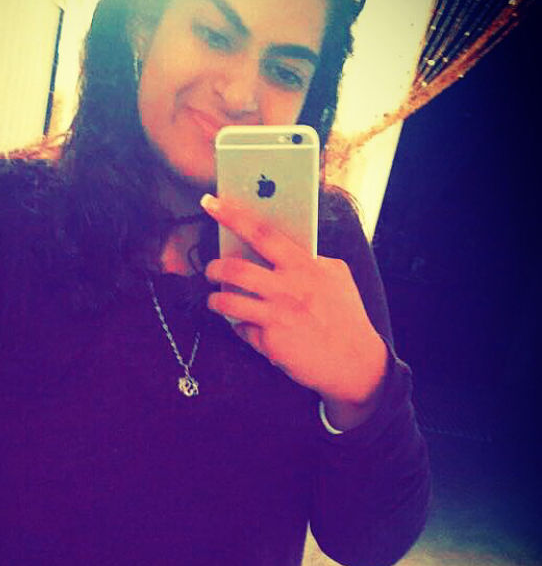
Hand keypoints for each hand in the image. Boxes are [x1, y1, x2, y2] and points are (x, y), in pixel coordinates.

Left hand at [201, 193, 388, 429]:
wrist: (355, 362)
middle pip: (235, 269)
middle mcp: (289, 289)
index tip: (210, 203)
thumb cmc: (345, 316)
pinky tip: (249, 327)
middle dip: (215, 268)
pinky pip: (241, 329)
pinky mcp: (271, 342)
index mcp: (306, 266)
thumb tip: (274, 248)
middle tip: (211, 269)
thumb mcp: (336, 277)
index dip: (233, 216)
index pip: (263, 233)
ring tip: (216, 299)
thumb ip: (308, 261)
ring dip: (216, 299)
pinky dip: (240, 327)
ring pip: (228, 301)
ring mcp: (278, 316)